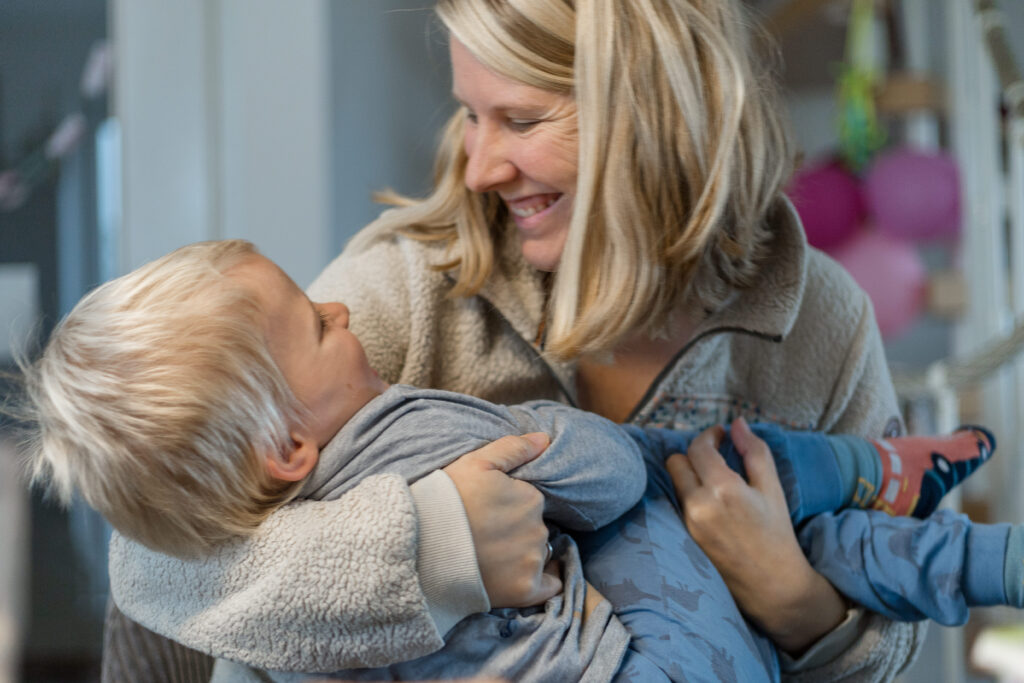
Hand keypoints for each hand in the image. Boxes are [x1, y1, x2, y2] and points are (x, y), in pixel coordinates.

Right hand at [444, 433, 561, 607]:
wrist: (419, 548)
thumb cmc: (444, 500)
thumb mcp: (475, 463)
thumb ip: (513, 448)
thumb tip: (544, 439)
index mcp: (530, 498)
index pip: (530, 501)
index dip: (509, 505)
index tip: (487, 511)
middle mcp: (537, 529)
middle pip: (534, 528)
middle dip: (516, 529)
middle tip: (484, 533)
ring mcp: (531, 561)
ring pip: (538, 553)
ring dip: (523, 554)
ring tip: (490, 556)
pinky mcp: (525, 590)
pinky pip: (550, 586)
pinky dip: (543, 582)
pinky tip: (522, 577)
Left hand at [666, 417, 846, 653]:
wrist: (772, 584)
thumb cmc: (776, 533)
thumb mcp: (771, 488)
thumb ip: (754, 451)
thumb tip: (737, 423)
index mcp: (722, 489)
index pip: (698, 447)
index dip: (709, 435)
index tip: (721, 435)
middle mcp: (698, 504)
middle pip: (676, 461)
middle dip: (694, 454)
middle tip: (716, 456)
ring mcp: (687, 522)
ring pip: (675, 482)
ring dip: (690, 474)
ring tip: (713, 479)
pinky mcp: (683, 536)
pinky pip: (677, 503)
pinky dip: (689, 494)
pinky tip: (709, 501)